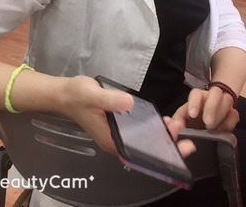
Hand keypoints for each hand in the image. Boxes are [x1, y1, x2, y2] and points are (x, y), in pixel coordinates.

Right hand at [58, 76, 195, 157]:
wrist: (64, 93)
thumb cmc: (77, 95)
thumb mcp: (92, 94)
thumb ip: (110, 99)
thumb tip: (130, 103)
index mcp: (110, 139)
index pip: (138, 152)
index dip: (159, 153)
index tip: (178, 147)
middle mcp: (115, 140)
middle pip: (144, 149)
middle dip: (165, 143)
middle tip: (181, 129)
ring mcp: (117, 133)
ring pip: (143, 140)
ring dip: (160, 135)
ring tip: (176, 124)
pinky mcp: (119, 125)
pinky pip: (139, 131)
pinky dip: (152, 128)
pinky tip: (163, 120)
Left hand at [172, 87, 238, 130]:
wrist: (205, 123)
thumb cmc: (191, 119)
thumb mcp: (182, 119)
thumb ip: (177, 121)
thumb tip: (171, 123)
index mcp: (197, 97)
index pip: (196, 94)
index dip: (195, 102)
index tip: (193, 115)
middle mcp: (211, 96)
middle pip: (216, 92)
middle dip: (212, 107)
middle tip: (208, 124)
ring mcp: (223, 103)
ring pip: (227, 100)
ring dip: (221, 114)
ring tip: (214, 129)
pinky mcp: (232, 114)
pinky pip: (235, 114)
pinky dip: (230, 122)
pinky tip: (223, 130)